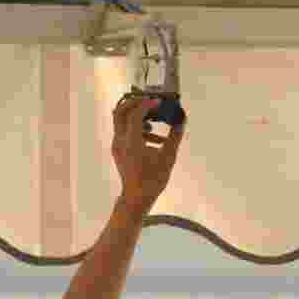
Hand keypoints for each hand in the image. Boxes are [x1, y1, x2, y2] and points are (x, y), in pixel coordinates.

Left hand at [111, 97, 184, 216]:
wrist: (137, 197)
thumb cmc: (153, 179)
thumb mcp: (168, 157)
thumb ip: (175, 136)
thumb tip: (182, 121)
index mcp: (131, 141)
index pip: (135, 114)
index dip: (147, 104)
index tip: (159, 102)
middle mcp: (120, 140)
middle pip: (120, 111)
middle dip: (134, 103)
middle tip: (149, 102)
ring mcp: (117, 145)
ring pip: (122, 121)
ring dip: (138, 118)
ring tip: (156, 124)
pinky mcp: (118, 150)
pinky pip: (125, 132)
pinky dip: (138, 130)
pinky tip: (155, 140)